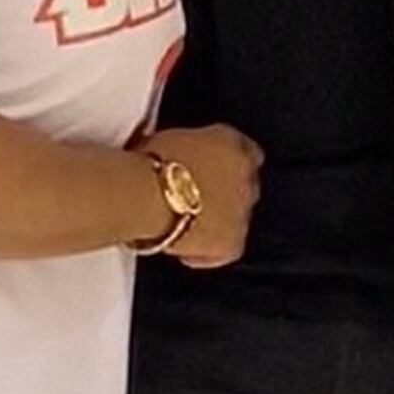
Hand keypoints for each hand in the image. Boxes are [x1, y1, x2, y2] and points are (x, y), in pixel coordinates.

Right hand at [144, 125, 263, 267]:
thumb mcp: (171, 140)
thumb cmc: (149, 164)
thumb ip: (188, 148)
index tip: (212, 169)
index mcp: (231, 142)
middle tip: (195, 197)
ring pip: (237, 219)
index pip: (246, 150)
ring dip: (216, 221)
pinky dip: (207, 254)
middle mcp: (245, 176)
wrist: (146, 195)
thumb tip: (177, 156)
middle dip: (224, 192)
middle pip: (245, 186)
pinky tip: (186, 252)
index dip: (226, 163)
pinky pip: (225, 252)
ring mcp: (241, 211)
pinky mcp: (232, 243)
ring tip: (185, 225)